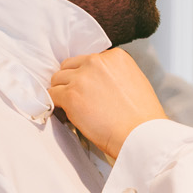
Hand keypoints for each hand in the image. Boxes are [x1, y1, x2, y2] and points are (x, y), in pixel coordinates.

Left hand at [48, 51, 167, 159]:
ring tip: (72, 108)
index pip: (89, 60)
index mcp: (115, 56)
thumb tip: (97, 83)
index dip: (87, 76)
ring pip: (58, 79)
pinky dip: (56, 105)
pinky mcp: (71, 96)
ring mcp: (82, 78)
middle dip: (71, 81)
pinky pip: (52, 95)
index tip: (89, 89)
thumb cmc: (141, 117)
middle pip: (70, 66)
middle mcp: (97, 61)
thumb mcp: (135, 82)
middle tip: (78, 98)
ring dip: (62, 92)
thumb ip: (114, 75)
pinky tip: (66, 114)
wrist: (141, 135)